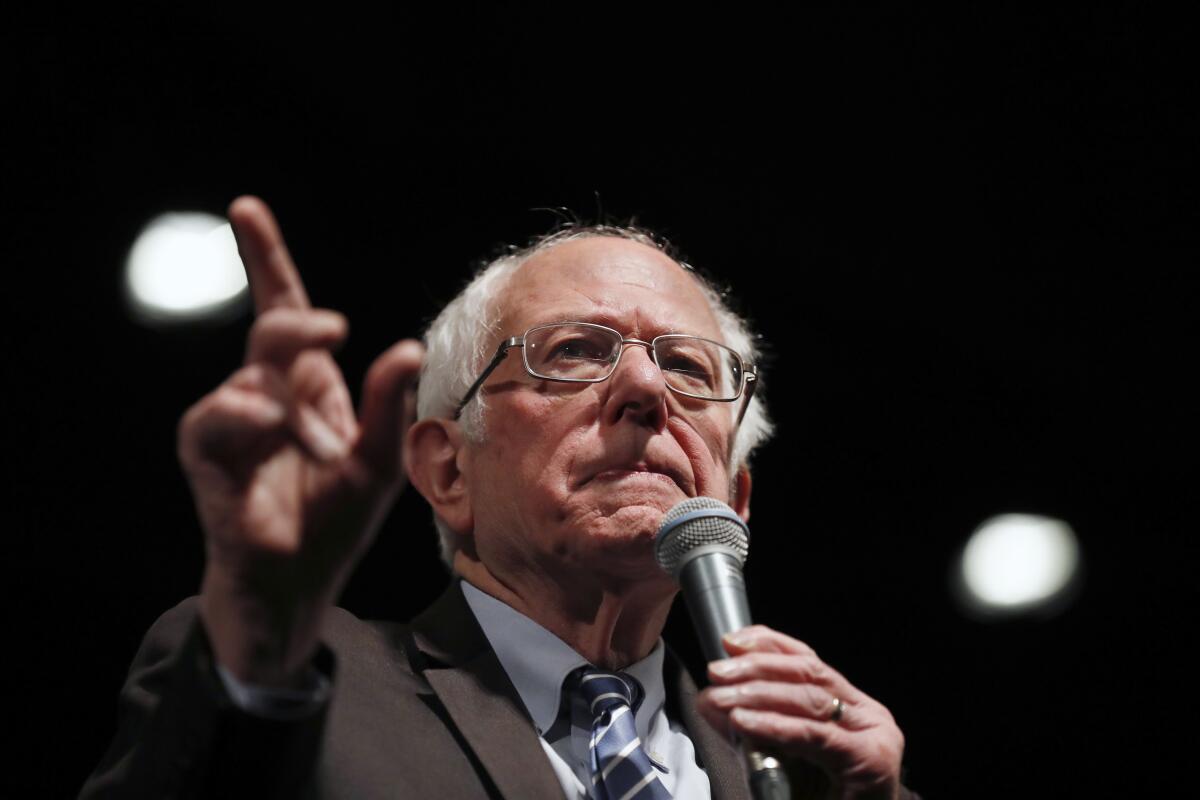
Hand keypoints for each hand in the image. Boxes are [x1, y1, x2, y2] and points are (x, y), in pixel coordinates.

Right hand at [177, 196, 422, 685]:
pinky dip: (244, 417)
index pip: (284, 311)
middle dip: (296, 320)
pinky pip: (215, 417)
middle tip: (334, 328)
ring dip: (287, 401)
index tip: (244, 209)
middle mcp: (269, 393)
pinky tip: (269, 431)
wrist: (294, 582)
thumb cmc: (337, 522)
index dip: (265, 260)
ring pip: (251, 376)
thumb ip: (388, 406)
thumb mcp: (379, 463)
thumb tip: (407, 345)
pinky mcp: (207, 452)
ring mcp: (234, 421)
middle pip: (273, 330)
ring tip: (316, 448)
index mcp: (310, 386)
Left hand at [696, 625, 904, 799]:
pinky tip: (743, 722)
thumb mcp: (781, 757)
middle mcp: (868, 715)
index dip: (768, 645)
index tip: (729, 642)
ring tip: (720, 698)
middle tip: (716, 672)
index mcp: (852, 708)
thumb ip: (753, 726)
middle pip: (808, 671)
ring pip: (810, 698)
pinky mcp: (870, 761)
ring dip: (758, 693)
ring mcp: (873, 736)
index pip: (808, 661)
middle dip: (756, 666)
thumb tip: (709, 701)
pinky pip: (814, 735)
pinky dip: (775, 725)